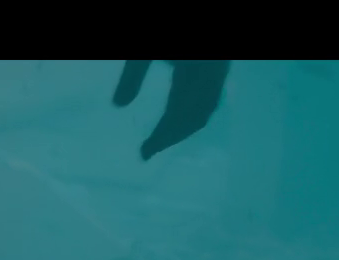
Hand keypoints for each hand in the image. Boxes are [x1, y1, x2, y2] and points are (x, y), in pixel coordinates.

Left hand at [114, 60, 229, 159]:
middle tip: (148, 152)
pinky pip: (212, 94)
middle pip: (198, 115)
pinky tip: (178, 118)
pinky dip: (195, 111)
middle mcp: (214, 70)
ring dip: (185, 126)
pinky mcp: (219, 64)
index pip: (181, 113)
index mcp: (198, 70)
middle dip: (173, 136)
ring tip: (160, 140)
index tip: (144, 153)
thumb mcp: (142, 52)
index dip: (163, 136)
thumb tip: (119, 105)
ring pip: (207, 106)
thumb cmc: (165, 25)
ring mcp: (219, 67)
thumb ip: (133, 74)